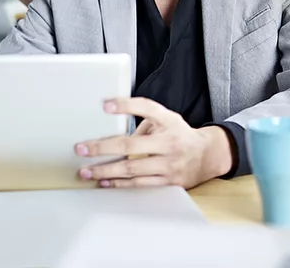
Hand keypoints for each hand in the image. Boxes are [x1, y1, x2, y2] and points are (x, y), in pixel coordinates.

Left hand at [75, 97, 232, 188]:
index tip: (106, 106)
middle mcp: (168, 142)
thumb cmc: (179, 133)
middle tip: (81, 148)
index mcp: (167, 120)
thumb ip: (144, 120)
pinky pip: (140, 184)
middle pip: (130, 145)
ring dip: (106, 171)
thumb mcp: (166, 118)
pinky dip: (120, 183)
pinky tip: (104, 182)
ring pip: (132, 169)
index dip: (126, 105)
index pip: (146, 108)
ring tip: (86, 171)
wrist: (208, 155)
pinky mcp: (168, 182)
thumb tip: (115, 128)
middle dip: (102, 147)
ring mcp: (168, 164)